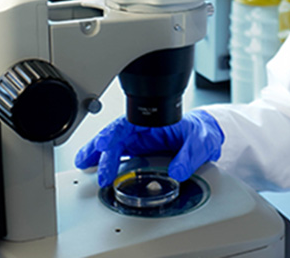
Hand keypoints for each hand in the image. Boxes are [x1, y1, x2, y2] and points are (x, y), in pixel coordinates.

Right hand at [74, 110, 224, 186]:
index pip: (128, 124)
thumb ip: (190, 155)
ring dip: (96, 153)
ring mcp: (140, 140)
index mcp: (155, 119)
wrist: (207, 136)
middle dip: (99, 147)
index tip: (106, 147)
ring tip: (82, 163)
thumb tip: (178, 170)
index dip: (114, 134)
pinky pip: (119, 154)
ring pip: (113, 143)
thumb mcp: (201, 141)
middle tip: (89, 162)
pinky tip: (93, 168)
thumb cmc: (203, 132)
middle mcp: (143, 128)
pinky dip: (105, 161)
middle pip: (115, 134)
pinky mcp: (140, 151)